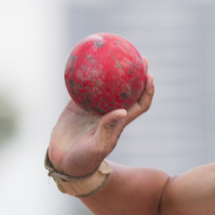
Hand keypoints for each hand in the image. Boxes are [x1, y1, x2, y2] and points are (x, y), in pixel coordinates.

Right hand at [48, 58, 153, 176]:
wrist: (63, 162)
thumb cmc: (84, 160)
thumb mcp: (98, 147)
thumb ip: (109, 130)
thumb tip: (123, 111)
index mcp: (120, 121)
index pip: (140, 104)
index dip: (148, 91)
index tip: (150, 76)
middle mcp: (109, 111)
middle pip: (128, 89)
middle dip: (136, 74)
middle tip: (139, 56)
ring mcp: (93, 107)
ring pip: (106, 85)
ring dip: (113, 71)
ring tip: (115, 52)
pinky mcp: (76, 105)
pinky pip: (82, 86)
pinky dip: (85, 75)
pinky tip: (83, 60)